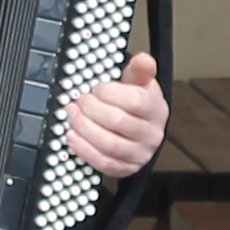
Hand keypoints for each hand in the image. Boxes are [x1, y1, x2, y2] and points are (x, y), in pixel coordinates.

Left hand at [65, 52, 167, 179]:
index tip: (96, 89)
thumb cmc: (136, 105)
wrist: (140, 130)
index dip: (110, 93)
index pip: (135, 100)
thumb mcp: (139, 83)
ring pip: (109, 144)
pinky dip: (84, 150)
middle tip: (79, 101)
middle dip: (91, 109)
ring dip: (84, 128)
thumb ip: (140, 70)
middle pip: (118, 122)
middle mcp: (152, 134)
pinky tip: (72, 136)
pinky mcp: (126, 169)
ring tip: (72, 116)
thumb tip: (143, 60)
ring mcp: (140, 154)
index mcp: (156, 109)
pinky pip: (103, 163)